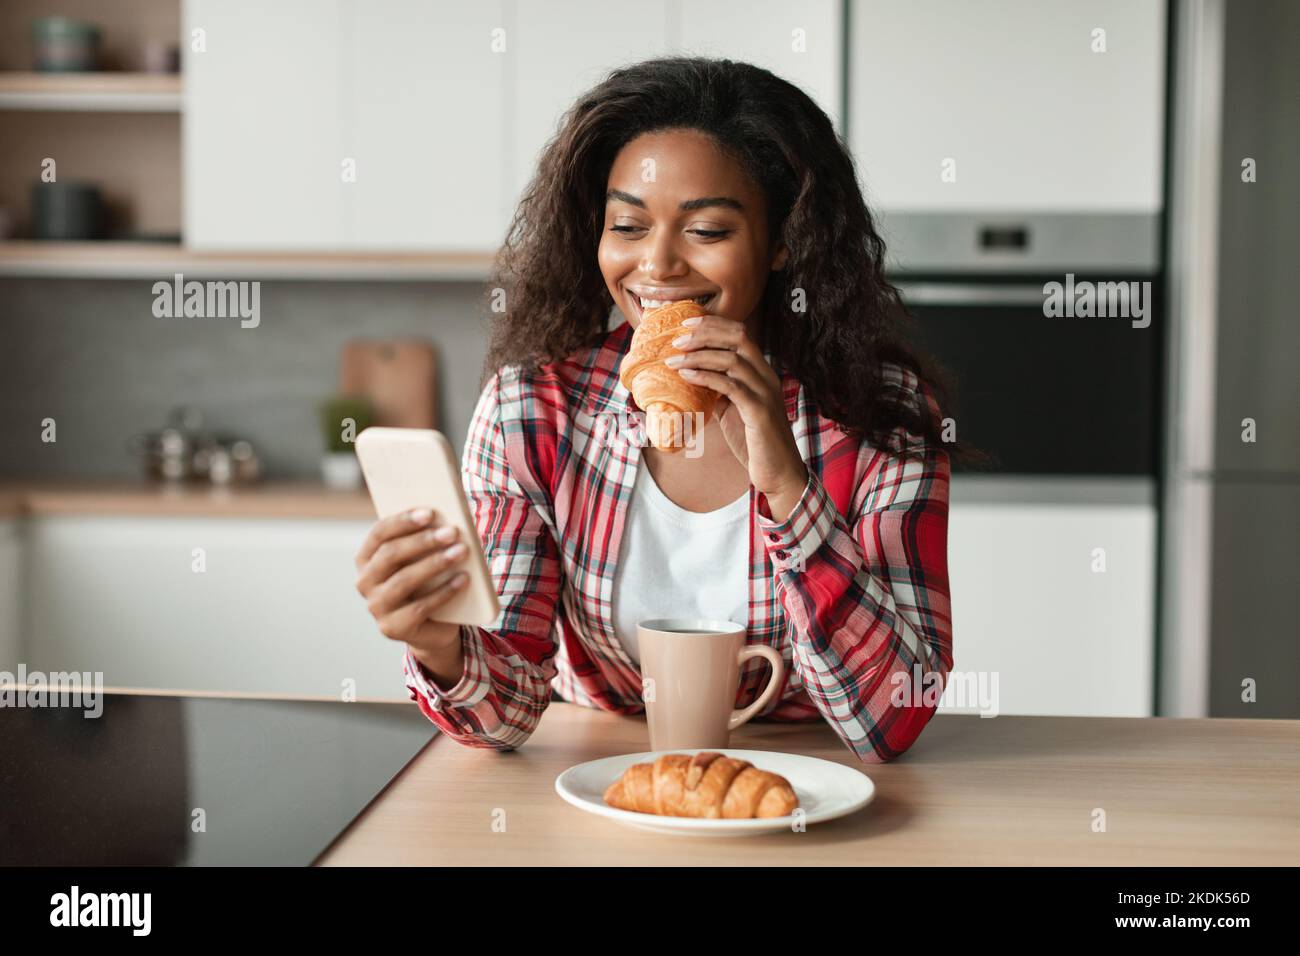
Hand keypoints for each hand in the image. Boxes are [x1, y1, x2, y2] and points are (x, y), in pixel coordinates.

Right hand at [354, 508, 470, 654]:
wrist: (432, 628)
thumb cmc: (428, 584)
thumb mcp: (423, 560)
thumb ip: (426, 542)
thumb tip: (446, 522)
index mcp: (367, 558)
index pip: (380, 533)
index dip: (403, 521)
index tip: (430, 513)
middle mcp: (365, 582)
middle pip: (391, 555)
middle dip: (423, 541)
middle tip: (452, 532)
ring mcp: (376, 607)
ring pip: (404, 580)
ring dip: (435, 563)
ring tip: (461, 552)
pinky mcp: (392, 628)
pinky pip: (419, 607)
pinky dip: (444, 592)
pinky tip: (463, 579)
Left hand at [665, 314, 808, 509]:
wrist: (777, 473)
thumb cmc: (754, 442)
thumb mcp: (733, 409)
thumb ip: (719, 390)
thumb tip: (690, 376)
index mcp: (762, 372)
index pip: (740, 334)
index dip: (714, 324)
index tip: (688, 322)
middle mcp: (767, 377)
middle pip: (738, 338)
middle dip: (705, 333)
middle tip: (677, 339)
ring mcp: (765, 393)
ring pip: (732, 360)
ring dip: (699, 355)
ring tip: (673, 359)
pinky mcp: (759, 412)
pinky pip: (731, 386)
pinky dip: (706, 377)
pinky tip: (687, 376)